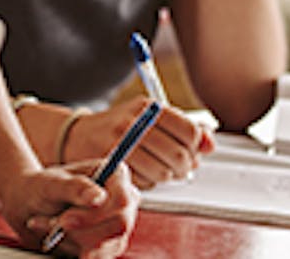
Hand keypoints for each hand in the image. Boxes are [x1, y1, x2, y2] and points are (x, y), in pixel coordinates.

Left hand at [8, 162, 137, 257]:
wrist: (32, 205)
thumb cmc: (42, 187)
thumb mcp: (50, 183)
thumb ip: (73, 187)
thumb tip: (98, 197)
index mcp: (115, 175)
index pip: (122, 200)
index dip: (97, 214)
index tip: (66, 221)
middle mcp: (124, 201)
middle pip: (118, 225)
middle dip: (80, 230)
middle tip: (54, 225)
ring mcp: (119, 225)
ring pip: (105, 244)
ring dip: (70, 238)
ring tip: (45, 224)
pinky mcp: (110, 246)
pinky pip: (96, 256)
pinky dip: (70, 248)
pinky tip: (53, 237)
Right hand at [65, 97, 213, 188]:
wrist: (79, 136)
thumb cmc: (121, 128)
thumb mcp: (151, 119)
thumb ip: (184, 129)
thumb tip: (210, 145)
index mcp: (147, 107)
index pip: (189, 131)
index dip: (195, 147)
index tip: (189, 150)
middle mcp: (133, 122)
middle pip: (179, 155)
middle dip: (184, 167)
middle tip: (178, 167)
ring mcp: (120, 142)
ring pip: (164, 173)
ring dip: (167, 177)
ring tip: (160, 170)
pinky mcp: (112, 163)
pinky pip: (145, 182)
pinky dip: (148, 183)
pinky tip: (141, 173)